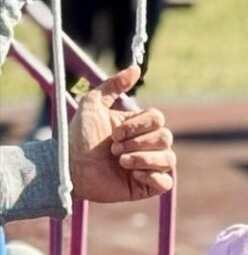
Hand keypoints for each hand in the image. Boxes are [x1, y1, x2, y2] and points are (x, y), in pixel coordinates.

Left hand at [67, 66, 176, 203]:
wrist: (72, 167)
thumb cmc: (79, 137)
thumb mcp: (92, 104)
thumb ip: (113, 85)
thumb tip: (136, 68)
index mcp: (139, 127)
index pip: (158, 119)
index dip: (138, 125)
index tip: (114, 132)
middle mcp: (149, 145)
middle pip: (166, 138)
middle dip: (138, 143)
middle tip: (114, 149)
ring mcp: (151, 166)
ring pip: (168, 159)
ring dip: (141, 158)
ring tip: (120, 162)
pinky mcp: (150, 186)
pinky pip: (166, 181)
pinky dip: (150, 176)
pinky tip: (132, 175)